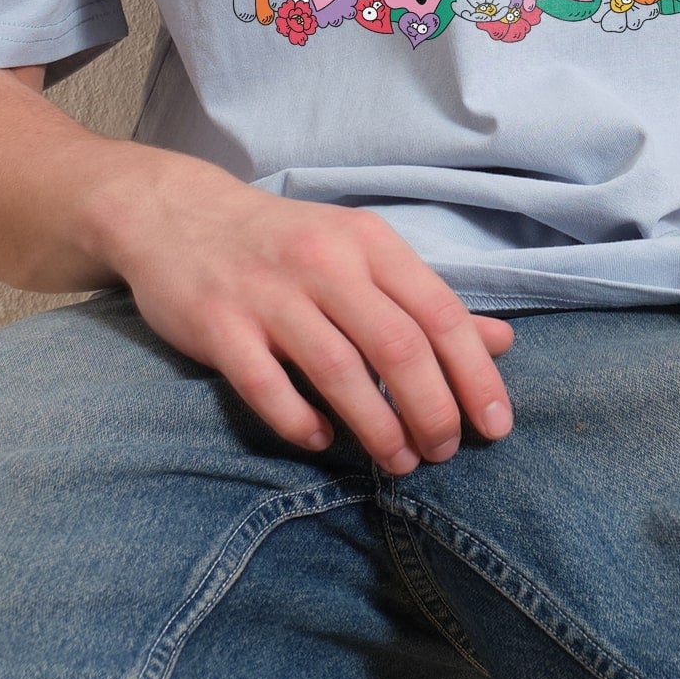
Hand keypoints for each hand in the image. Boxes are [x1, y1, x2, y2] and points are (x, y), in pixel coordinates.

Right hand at [97, 156, 514, 472]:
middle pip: (398, 348)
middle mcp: (324, 263)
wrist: (177, 215)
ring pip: (338, 372)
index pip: (441, 314)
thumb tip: (502, 342)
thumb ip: (426, 302)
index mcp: (369, 244)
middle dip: (432, 412)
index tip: (495, 425)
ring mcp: (268, 294)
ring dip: (378, 428)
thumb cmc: (286, 244)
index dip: (475, 376)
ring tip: (399, 463)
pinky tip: (324, 440)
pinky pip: (266, 387)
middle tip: (444, 453)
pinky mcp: (218, 325)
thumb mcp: (362, 256)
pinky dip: (301, 422)